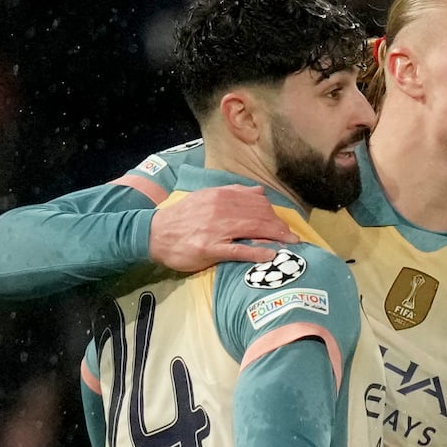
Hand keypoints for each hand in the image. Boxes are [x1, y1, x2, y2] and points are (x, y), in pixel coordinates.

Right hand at [148, 184, 296, 271]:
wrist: (155, 234)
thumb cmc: (184, 218)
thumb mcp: (207, 198)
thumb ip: (233, 194)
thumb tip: (260, 192)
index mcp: (221, 196)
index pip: (257, 202)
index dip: (274, 214)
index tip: (283, 225)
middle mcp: (220, 209)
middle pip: (260, 215)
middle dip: (280, 226)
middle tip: (292, 238)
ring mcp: (216, 229)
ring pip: (253, 229)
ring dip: (276, 237)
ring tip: (289, 244)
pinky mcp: (210, 248)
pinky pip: (239, 250)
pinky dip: (257, 252)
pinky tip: (271, 255)